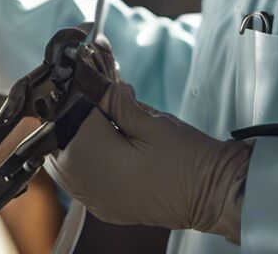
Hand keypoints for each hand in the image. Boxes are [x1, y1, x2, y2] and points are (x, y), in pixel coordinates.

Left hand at [46, 41, 252, 242]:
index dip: (79, 89)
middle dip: (74, 112)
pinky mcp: (106, 207)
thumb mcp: (150, 119)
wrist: (217, 197)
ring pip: (64, 161)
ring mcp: (95, 199)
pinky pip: (79, 180)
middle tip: (97, 92)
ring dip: (75, 136)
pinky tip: (101, 143)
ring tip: (101, 116)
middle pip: (59, 138)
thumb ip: (113, 98)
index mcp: (94, 159)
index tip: (90, 70)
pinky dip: (83, 158)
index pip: (69, 113)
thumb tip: (92, 73)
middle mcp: (88, 184)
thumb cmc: (189, 159)